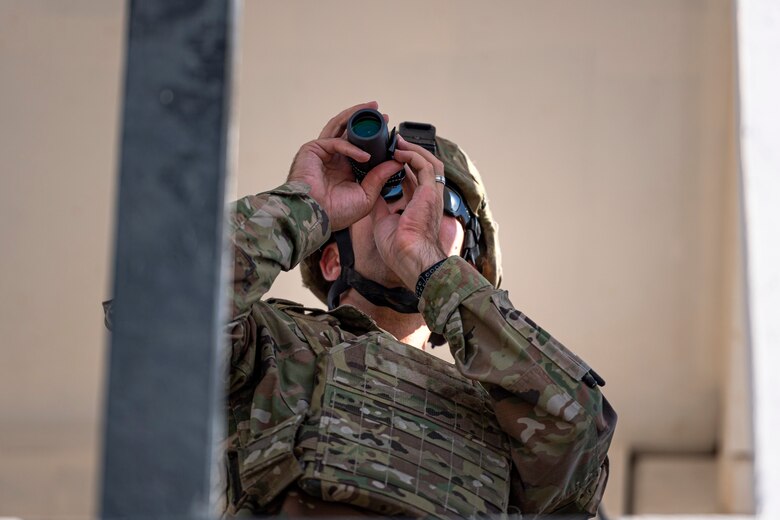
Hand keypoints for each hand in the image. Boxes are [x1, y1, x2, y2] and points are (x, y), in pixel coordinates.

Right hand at [287, 101, 401, 230]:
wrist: (315, 218)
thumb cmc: (336, 213)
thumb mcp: (366, 195)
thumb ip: (380, 177)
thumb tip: (398, 161)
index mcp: (346, 169)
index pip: (362, 147)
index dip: (376, 139)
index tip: (391, 134)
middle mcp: (334, 158)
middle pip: (351, 132)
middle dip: (367, 121)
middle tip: (384, 116)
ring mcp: (323, 152)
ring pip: (340, 127)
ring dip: (356, 117)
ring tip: (372, 109)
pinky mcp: (313, 149)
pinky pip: (336, 142)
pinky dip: (351, 147)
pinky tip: (365, 156)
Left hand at [371, 135, 448, 289]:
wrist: (409, 257)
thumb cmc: (398, 248)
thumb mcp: (383, 221)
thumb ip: (380, 205)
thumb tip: (370, 193)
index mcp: (419, 206)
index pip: (413, 180)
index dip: (402, 167)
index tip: (389, 158)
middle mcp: (429, 198)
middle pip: (425, 168)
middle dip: (411, 153)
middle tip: (394, 144)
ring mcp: (432, 194)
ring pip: (429, 162)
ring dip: (413, 150)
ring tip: (397, 142)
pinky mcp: (430, 192)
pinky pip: (425, 166)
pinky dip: (413, 155)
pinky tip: (399, 151)